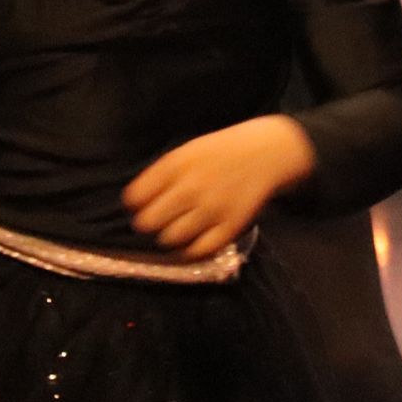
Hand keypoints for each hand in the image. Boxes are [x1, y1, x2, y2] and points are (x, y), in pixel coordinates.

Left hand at [122, 115, 315, 258]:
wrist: (267, 152)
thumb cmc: (223, 150)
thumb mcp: (189, 150)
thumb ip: (162, 174)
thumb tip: (133, 202)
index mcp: (177, 164)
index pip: (136, 197)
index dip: (135, 205)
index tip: (140, 207)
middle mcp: (191, 187)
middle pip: (148, 222)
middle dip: (150, 223)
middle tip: (160, 220)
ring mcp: (211, 208)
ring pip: (170, 239)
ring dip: (170, 236)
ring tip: (180, 228)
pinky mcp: (230, 227)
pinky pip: (199, 251)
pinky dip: (192, 249)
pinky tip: (196, 239)